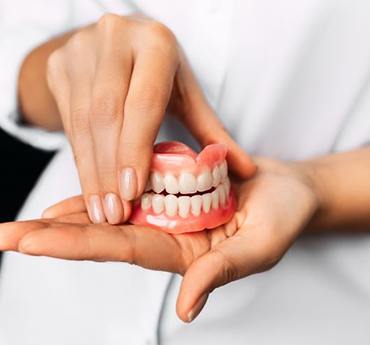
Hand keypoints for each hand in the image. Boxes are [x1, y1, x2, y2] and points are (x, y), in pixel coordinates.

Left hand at [0, 158, 317, 321]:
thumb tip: (187, 310)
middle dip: (53, 236)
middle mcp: (167, 233)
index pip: (120, 249)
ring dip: (69, 213)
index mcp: (183, 253)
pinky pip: (133, 186)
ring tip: (24, 220)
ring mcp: (169, 209)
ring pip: (112, 211)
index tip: (28, 244)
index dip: (74, 245)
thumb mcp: (259, 248)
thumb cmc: (281, 219)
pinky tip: (77, 187)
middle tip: (5, 236)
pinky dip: (104, 185)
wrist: (287, 191)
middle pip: (103, 234)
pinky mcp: (174, 186)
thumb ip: (222, 272)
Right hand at [45, 13, 254, 224]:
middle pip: (107, 115)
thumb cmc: (159, 74)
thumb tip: (247, 171)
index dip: (136, 149)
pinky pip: (68, 122)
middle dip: (110, 170)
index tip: (133, 192)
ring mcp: (81, 50)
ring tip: (102, 210)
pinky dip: (81, 160)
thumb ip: (213, 132)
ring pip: (82, 122)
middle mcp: (115, 39)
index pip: (144, 102)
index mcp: (156, 43)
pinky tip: (91, 188)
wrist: (116, 46)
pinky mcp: (59, 65)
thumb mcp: (187, 95)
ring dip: (92, 173)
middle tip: (116, 213)